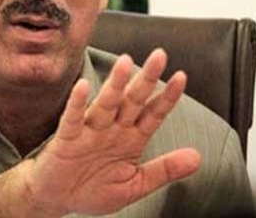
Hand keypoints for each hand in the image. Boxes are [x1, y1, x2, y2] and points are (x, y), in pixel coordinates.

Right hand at [23, 49, 200, 215]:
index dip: (167, 97)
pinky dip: (78, 103)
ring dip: (116, 84)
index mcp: (131, 138)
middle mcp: (112, 129)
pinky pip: (73, 119)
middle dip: (146, 79)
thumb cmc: (93, 189)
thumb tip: (197, 158)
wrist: (57, 200)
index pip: (153, 113)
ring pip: (106, 103)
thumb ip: (165, 170)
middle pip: (132, 100)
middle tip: (160, 56)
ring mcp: (90, 132)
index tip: (181, 77)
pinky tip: (84, 87)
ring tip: (126, 62)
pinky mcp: (67, 139)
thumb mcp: (135, 184)